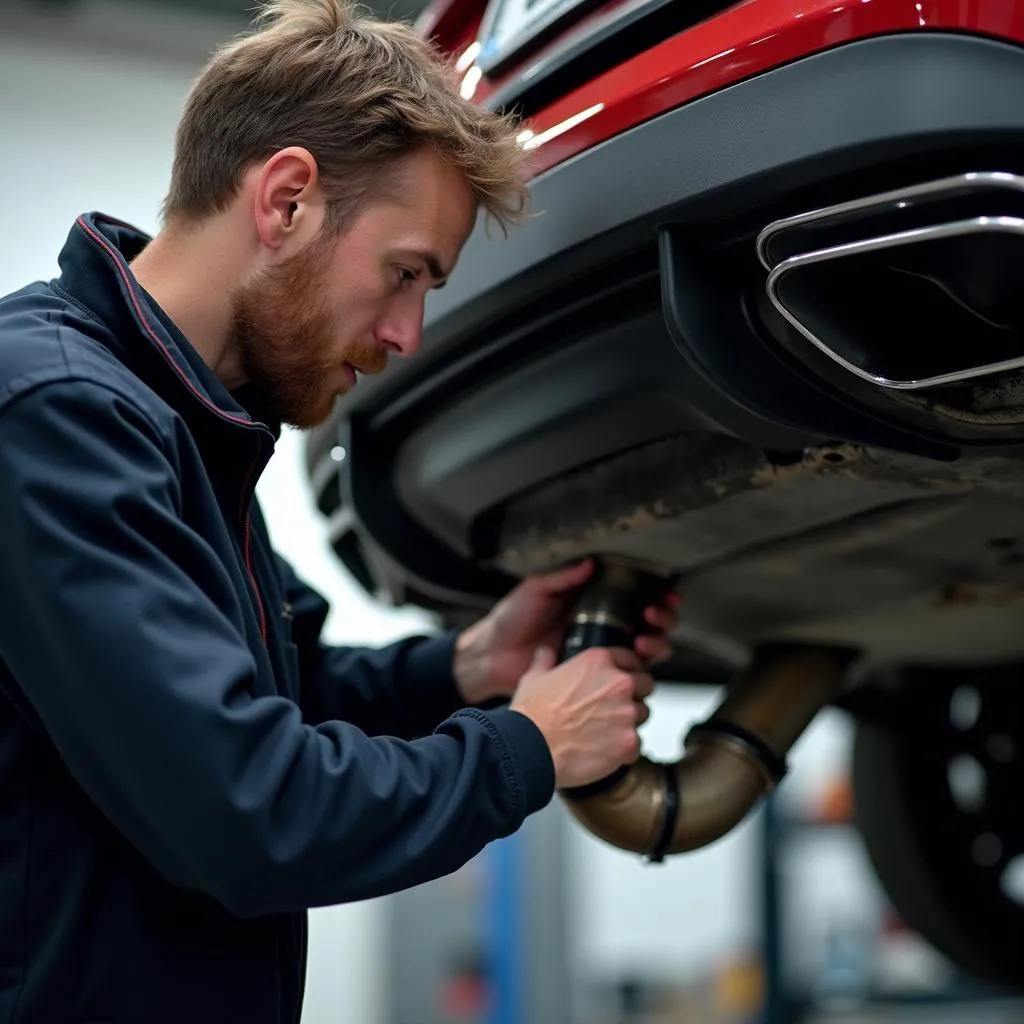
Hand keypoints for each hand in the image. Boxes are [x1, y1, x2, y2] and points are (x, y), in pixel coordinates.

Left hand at [453, 559, 679, 705]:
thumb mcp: (536, 589)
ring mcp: (600, 650)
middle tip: (653, 617)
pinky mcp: (593, 675)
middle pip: (651, 623)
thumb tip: (591, 563)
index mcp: (591, 599)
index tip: (665, 594)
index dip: (658, 594)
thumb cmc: (510, 619)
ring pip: (646, 649)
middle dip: (663, 620)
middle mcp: (602, 624)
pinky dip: (640, 670)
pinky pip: (625, 674)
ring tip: (645, 642)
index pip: (636, 594)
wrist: (493, 656)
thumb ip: (562, 576)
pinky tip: (637, 663)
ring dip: (657, 644)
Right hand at [510, 645, 653, 788]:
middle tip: (612, 709)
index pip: (631, 658)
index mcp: (598, 662)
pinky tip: (604, 751)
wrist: (530, 750)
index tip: (620, 679)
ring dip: (628, 723)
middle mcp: (618, 683)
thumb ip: (545, 661)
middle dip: (633, 696)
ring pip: (642, 715)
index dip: (626, 670)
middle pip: (645, 685)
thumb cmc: (532, 716)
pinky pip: (637, 745)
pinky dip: (624, 750)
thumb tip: (545, 653)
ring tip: (604, 732)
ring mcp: (627, 713)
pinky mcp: (629, 742)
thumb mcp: (534, 678)